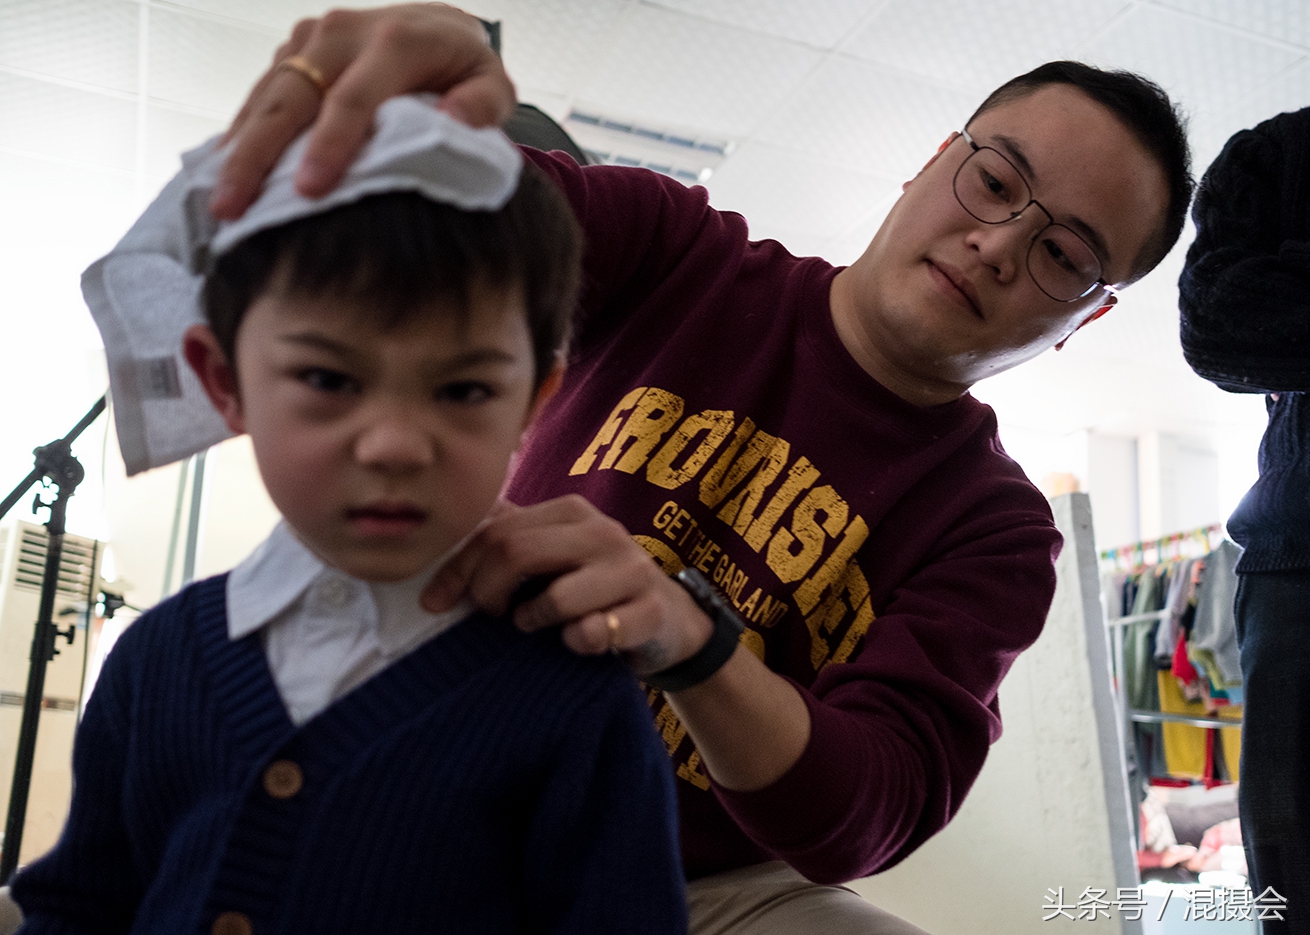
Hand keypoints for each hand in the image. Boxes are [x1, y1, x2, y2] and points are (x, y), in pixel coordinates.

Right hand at [212, 3, 516, 218]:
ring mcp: (312, 38)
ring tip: (218, 201)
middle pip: (291, 97)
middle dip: (259, 155)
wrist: (436, 25)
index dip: (330, 144)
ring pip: (266, 95)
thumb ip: (482, 104)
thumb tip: (453, 121)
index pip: (354, 98)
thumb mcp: (492, 83)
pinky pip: (260, 93)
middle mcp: (344, 32)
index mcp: (395, 40)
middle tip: (234, 206)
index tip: (310, 190)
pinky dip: (241, 133)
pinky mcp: (293, 49)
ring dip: (239, 149)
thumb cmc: (465, 69)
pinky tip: (224, 172)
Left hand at [423, 496, 713, 677]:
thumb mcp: (553, 556)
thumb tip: (443, 535)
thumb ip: (507, 539)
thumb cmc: (594, 589)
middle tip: (488, 616)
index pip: (496, 531)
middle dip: (487, 592)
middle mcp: (603, 532)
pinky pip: (593, 632)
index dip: (457, 569)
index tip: (435, 602)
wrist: (668, 621)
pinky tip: (575, 642)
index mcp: (571, 513)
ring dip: (531, 620)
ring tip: (534, 626)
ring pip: (555, 598)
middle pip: (516, 553)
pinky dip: (574, 643)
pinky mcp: (650, 611)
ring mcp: (631, 570)